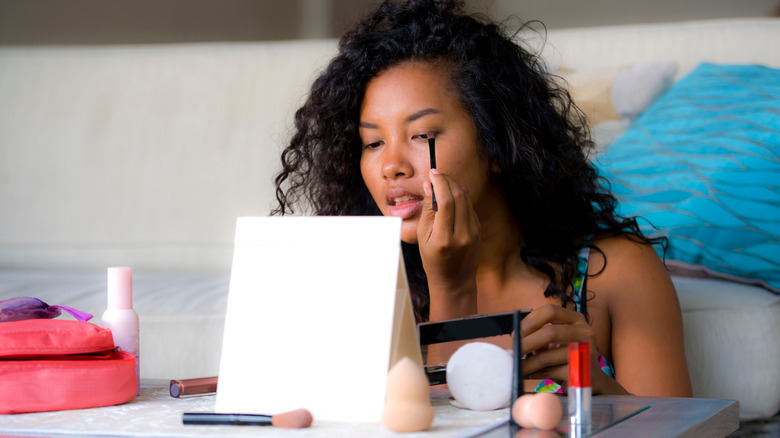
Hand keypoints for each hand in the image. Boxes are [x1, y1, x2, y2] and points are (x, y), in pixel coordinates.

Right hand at [417, 169, 480, 318]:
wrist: (455, 280)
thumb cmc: (434, 260)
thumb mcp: (423, 237)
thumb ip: (428, 210)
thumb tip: (430, 186)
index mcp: (445, 238)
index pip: (446, 202)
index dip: (440, 183)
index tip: (432, 173)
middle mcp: (463, 234)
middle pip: (458, 195)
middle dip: (447, 179)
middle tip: (436, 174)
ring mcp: (474, 231)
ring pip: (466, 197)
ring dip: (454, 185)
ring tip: (441, 181)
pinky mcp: (478, 228)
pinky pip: (469, 205)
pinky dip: (459, 195)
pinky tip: (449, 195)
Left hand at [520, 303, 611, 393]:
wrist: (592, 379)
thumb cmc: (567, 355)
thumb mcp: (557, 339)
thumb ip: (540, 334)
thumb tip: (515, 338)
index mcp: (576, 318)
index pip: (550, 311)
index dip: (530, 321)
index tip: (516, 333)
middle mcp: (584, 331)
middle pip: (550, 333)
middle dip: (526, 343)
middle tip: (512, 352)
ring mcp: (585, 352)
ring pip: (547, 356)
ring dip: (527, 363)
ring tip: (516, 366)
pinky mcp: (580, 372)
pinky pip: (550, 372)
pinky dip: (534, 373)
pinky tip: (528, 374)